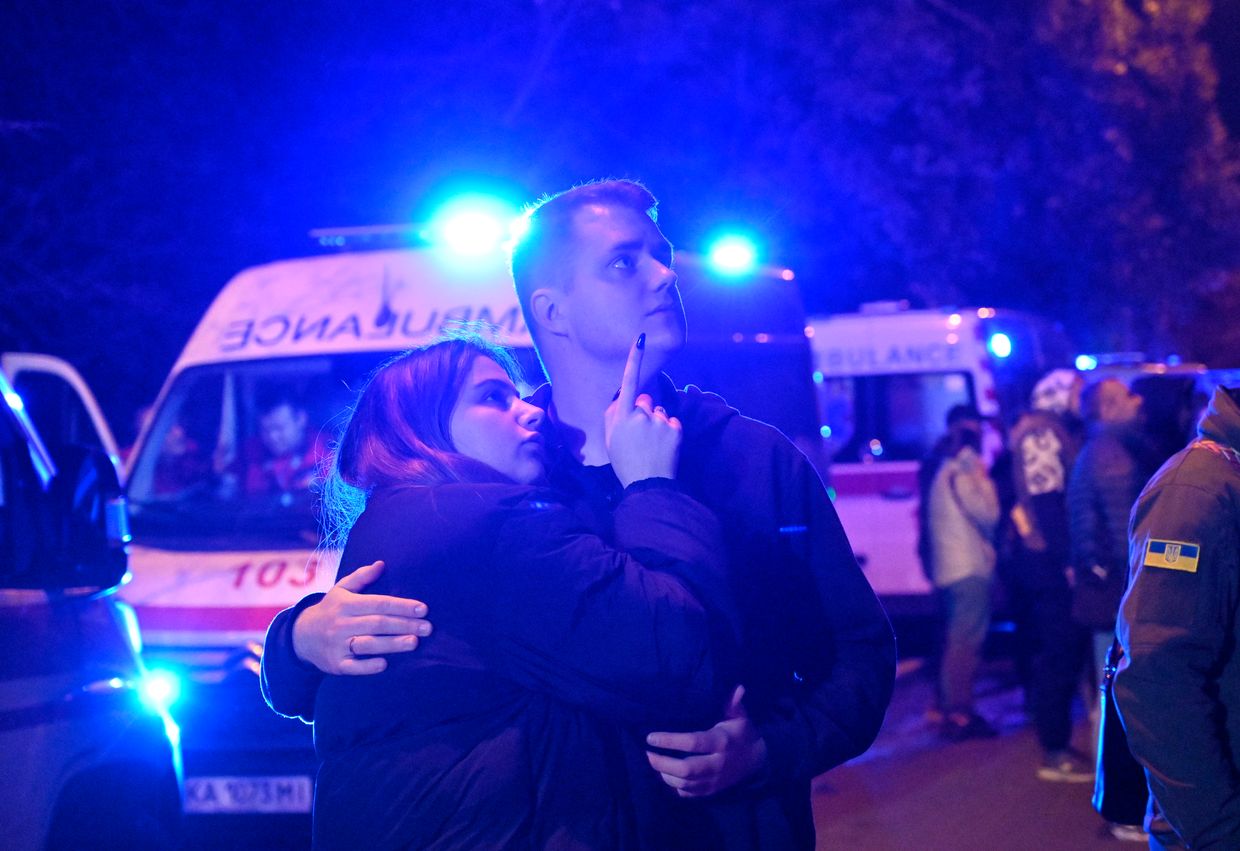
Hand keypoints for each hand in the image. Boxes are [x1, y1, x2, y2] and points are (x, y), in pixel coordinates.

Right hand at [291, 560, 431, 674]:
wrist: (301, 636)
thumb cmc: (331, 610)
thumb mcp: (341, 589)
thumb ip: (361, 577)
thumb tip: (381, 564)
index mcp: (347, 604)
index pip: (379, 603)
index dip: (402, 606)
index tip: (423, 609)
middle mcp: (342, 624)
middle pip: (377, 624)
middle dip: (404, 625)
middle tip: (428, 628)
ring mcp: (338, 645)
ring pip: (368, 644)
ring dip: (392, 644)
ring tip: (414, 642)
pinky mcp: (335, 664)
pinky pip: (352, 667)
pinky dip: (368, 666)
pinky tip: (385, 664)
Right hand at [605, 333, 681, 487]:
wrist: (649, 483)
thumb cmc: (625, 461)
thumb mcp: (610, 438)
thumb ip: (613, 414)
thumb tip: (622, 397)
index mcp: (623, 417)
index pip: (629, 383)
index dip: (634, 360)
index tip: (641, 339)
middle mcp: (642, 415)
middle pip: (647, 401)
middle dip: (645, 411)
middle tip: (640, 434)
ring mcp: (661, 422)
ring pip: (661, 412)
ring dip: (657, 422)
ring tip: (652, 443)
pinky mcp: (676, 429)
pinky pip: (672, 422)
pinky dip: (669, 431)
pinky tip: (663, 446)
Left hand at [645, 686, 767, 797]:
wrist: (757, 759)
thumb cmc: (743, 732)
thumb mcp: (740, 716)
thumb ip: (734, 704)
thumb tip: (738, 688)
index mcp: (721, 743)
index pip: (692, 743)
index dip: (670, 741)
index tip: (650, 738)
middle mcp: (717, 764)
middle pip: (686, 770)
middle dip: (662, 763)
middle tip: (647, 753)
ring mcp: (714, 780)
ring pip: (685, 784)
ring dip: (666, 775)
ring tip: (654, 762)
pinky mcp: (712, 790)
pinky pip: (690, 793)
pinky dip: (675, 786)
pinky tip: (667, 774)